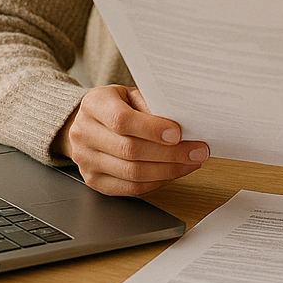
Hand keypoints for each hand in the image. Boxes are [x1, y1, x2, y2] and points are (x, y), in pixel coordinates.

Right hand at [53, 85, 208, 195]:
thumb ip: (150, 105)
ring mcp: (87, 161)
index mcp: (94, 105)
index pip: (122, 120)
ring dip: (169, 170)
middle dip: (170, 154)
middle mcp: (84, 133)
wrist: (87, 123)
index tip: (178, 134)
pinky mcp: (95, 181)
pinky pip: (131, 188)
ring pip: (133, 173)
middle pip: (130, 150)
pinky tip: (174, 173)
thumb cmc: (115, 106)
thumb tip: (183, 122)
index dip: (152, 129)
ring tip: (191, 162)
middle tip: (197, 151)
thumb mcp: (130, 94)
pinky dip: (157, 182)